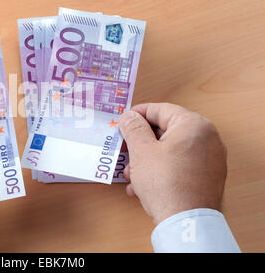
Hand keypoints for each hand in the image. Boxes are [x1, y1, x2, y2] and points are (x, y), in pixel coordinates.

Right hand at [119, 103, 226, 224]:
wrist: (186, 222)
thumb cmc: (165, 183)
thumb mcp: (141, 150)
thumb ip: (133, 128)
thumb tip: (129, 116)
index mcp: (193, 124)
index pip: (160, 109)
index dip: (137, 114)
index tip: (123, 121)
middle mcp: (207, 138)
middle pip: (166, 131)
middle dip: (141, 143)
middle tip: (124, 150)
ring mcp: (210, 159)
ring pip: (171, 151)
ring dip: (147, 160)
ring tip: (131, 175)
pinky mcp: (208, 177)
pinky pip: (180, 166)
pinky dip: (161, 171)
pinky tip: (143, 186)